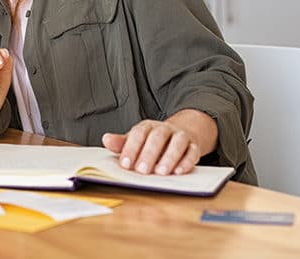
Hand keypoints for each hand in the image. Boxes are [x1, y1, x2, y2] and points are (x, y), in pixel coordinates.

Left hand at [102, 110, 218, 175]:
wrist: (180, 134)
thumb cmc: (152, 141)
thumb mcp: (136, 140)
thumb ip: (122, 142)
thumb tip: (106, 140)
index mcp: (147, 127)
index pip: (138, 134)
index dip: (131, 148)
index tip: (125, 164)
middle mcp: (164, 129)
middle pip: (157, 137)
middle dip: (149, 154)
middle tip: (142, 170)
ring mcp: (180, 136)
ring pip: (177, 143)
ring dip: (169, 157)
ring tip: (161, 172)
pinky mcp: (194, 146)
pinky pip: (192, 152)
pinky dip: (186, 162)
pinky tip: (179, 172)